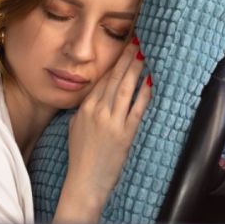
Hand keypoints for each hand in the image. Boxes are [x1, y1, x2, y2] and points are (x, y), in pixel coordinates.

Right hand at [53, 39, 152, 223]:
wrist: (84, 182)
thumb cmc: (80, 158)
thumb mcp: (74, 128)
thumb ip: (83, 111)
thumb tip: (93, 99)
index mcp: (84, 108)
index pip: (102, 79)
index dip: (114, 62)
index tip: (122, 48)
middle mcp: (97, 111)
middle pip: (114, 78)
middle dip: (126, 58)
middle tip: (136, 41)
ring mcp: (111, 122)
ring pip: (125, 89)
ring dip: (135, 70)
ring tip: (144, 54)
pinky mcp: (124, 134)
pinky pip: (137, 109)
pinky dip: (144, 94)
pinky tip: (150, 82)